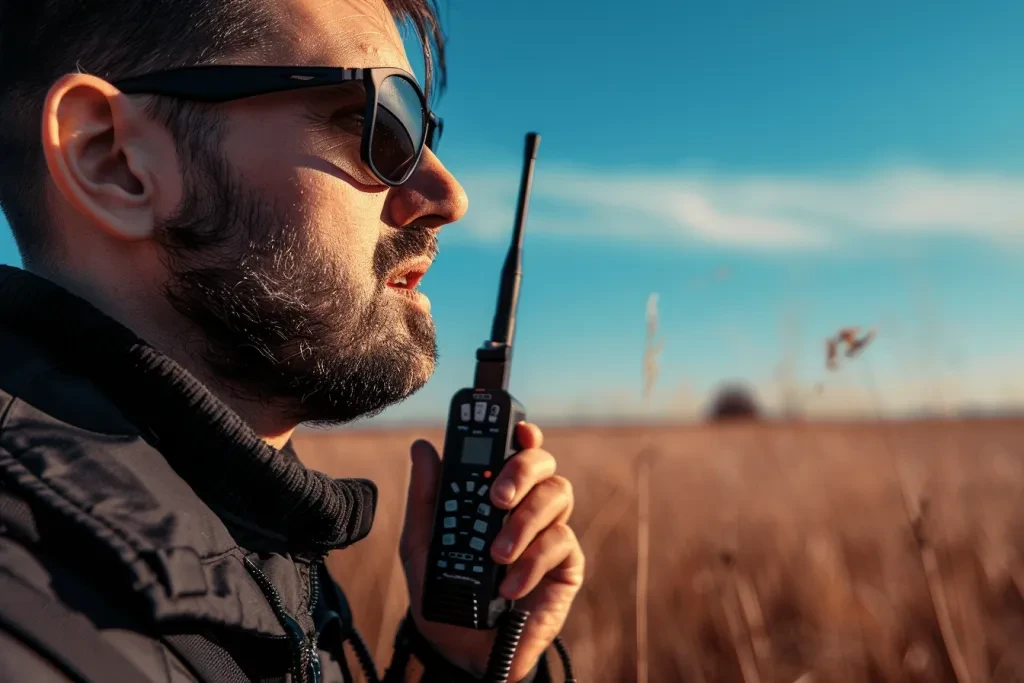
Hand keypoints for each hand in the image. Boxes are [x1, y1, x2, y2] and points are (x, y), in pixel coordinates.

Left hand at [399, 422, 584, 680]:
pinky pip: (561, 545)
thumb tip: (423, 448)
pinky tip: (509, 586)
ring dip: (525, 522)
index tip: (518, 429)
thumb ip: (426, 496)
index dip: (524, 433)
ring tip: (496, 554)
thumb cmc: (444, 593)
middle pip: (544, 464)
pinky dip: (532, 563)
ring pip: (558, 496)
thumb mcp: (423, 544)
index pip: (519, 450)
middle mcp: (529, 506)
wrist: (460, 650)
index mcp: (498, 493)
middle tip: (497, 497)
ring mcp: (551, 533)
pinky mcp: (567, 566)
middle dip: (523, 471)